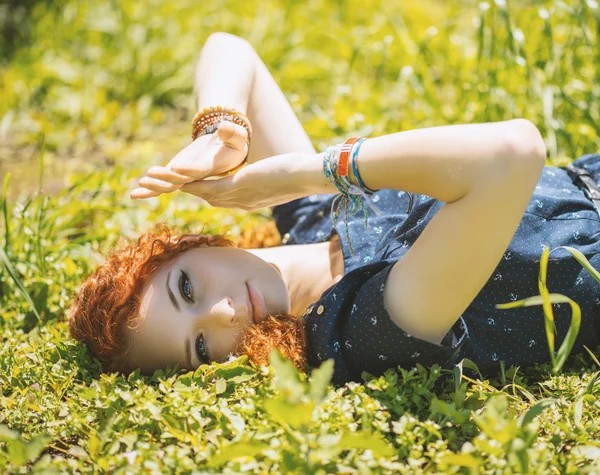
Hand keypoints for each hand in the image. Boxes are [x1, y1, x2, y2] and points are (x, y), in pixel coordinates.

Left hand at [131, 120, 248, 198]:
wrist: (226, 152)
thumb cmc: (233, 143)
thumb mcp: (237, 136)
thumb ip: (232, 132)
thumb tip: (224, 127)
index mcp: (213, 167)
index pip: (200, 169)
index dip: (189, 169)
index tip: (176, 167)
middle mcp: (199, 177)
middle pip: (182, 180)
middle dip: (166, 178)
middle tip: (150, 174)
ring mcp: (187, 179)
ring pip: (170, 186)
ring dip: (155, 186)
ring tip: (140, 184)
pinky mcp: (177, 177)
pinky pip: (164, 187)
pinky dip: (150, 192)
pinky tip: (134, 195)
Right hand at [179, 152, 314, 210]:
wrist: (309, 176)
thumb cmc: (301, 173)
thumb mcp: (281, 177)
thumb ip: (271, 178)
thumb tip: (278, 173)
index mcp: (252, 200)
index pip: (223, 199)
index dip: (206, 193)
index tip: (192, 185)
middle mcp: (243, 202)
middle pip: (209, 200)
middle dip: (190, 192)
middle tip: (169, 184)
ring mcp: (240, 195)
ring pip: (204, 194)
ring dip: (184, 188)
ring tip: (165, 181)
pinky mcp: (240, 185)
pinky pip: (209, 186)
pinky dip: (192, 183)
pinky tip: (178, 178)